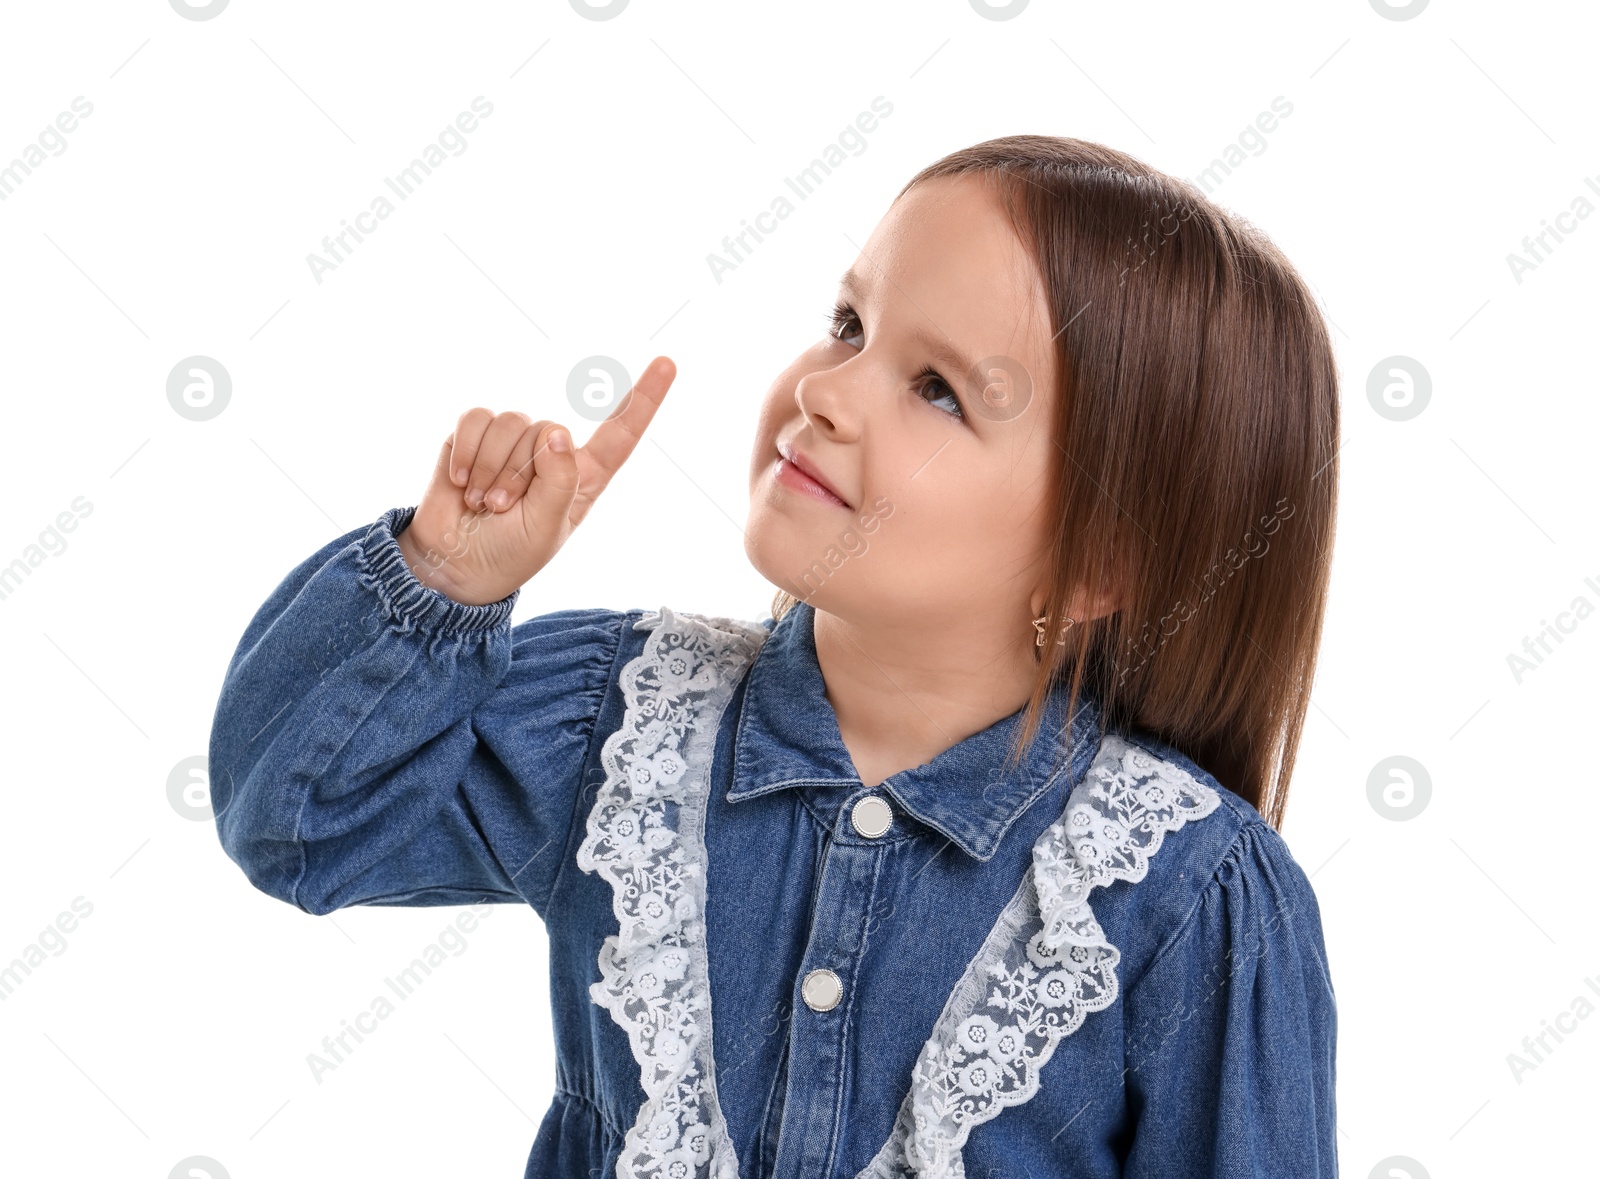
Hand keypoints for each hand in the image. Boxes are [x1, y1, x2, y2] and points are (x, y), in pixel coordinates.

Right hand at [394, 356, 675, 605]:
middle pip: (545, 430)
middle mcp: (551, 453)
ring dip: (490, 468)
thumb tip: (557, 432)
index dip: (644, 399)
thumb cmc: (511, 552)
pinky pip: (476, 419)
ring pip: (510, 422)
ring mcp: (513, 442)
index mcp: (582, 477)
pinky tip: (460, 480)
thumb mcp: (546, 527)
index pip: (620, 434)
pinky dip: (466, 451)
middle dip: (517, 474)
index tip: (668, 363)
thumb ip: (558, 481)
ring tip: (481, 502)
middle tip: (501, 510)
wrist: (455, 564)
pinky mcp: (475, 436)